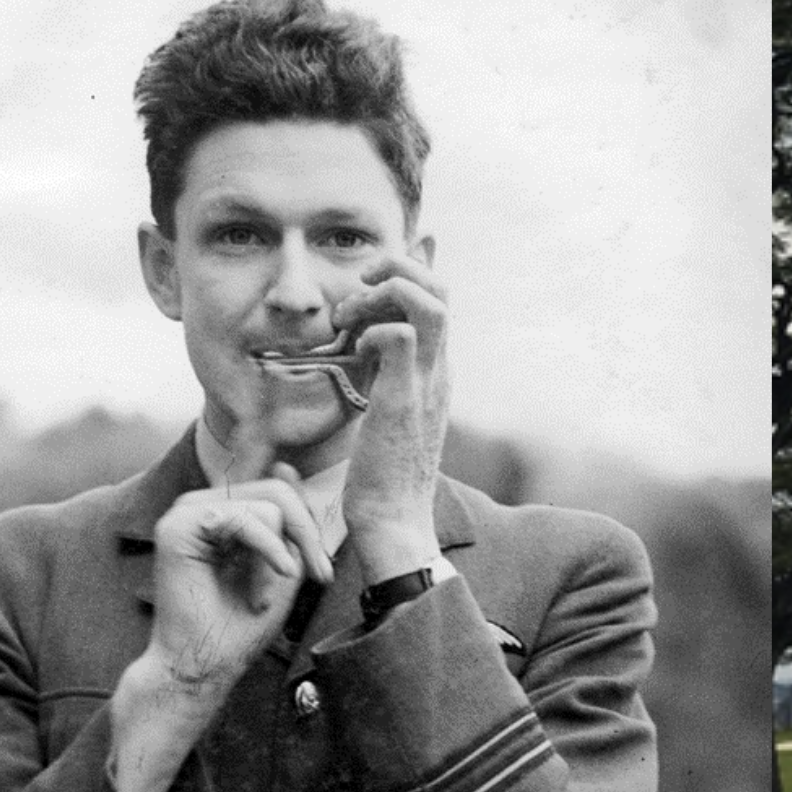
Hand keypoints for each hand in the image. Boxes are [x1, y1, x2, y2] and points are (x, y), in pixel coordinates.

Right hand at [112, 465, 331, 791]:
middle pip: (280, 492)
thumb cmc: (242, 622)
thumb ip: (290, 520)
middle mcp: (201, 504)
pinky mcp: (178, 526)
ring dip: (282, 556)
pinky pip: (248, 520)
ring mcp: (186, 511)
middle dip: (306, 537)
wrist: (204, 663)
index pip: (282, 491)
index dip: (309, 529)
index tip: (321, 574)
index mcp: (222, 510)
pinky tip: (262, 592)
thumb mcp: (285, 562)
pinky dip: (267, 555)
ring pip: (270, 505)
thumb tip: (284, 467)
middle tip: (313, 578)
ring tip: (263, 596)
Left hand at [336, 252, 449, 579]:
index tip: (361, 293)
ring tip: (350, 320)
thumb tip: (361, 350)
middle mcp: (441, 370)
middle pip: (441, 287)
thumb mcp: (386, 413)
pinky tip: (351, 355)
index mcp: (436, 371)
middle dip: (396, 269)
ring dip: (383, 295)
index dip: (403, 276)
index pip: (437, 298)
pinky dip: (370, 331)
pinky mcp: (405, 399)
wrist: (394, 522)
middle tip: (357, 292)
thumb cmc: (382, 477)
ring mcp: (428, 382)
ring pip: (429, 301)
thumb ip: (383, 378)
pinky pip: (400, 337)